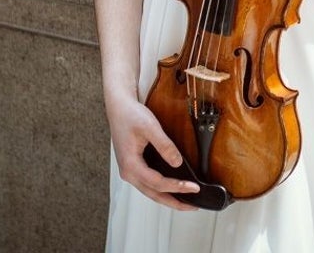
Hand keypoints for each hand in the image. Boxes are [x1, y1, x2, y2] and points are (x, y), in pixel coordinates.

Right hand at [107, 95, 199, 210]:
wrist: (119, 107)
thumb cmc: (131, 115)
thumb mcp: (150, 127)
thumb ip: (165, 145)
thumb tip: (178, 163)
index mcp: (130, 165)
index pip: (157, 183)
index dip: (177, 187)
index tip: (194, 188)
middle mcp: (128, 172)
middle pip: (153, 194)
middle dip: (174, 202)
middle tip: (193, 206)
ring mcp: (130, 170)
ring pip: (150, 191)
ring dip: (168, 197)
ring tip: (186, 201)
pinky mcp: (134, 166)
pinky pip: (148, 183)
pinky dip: (161, 188)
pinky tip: (173, 188)